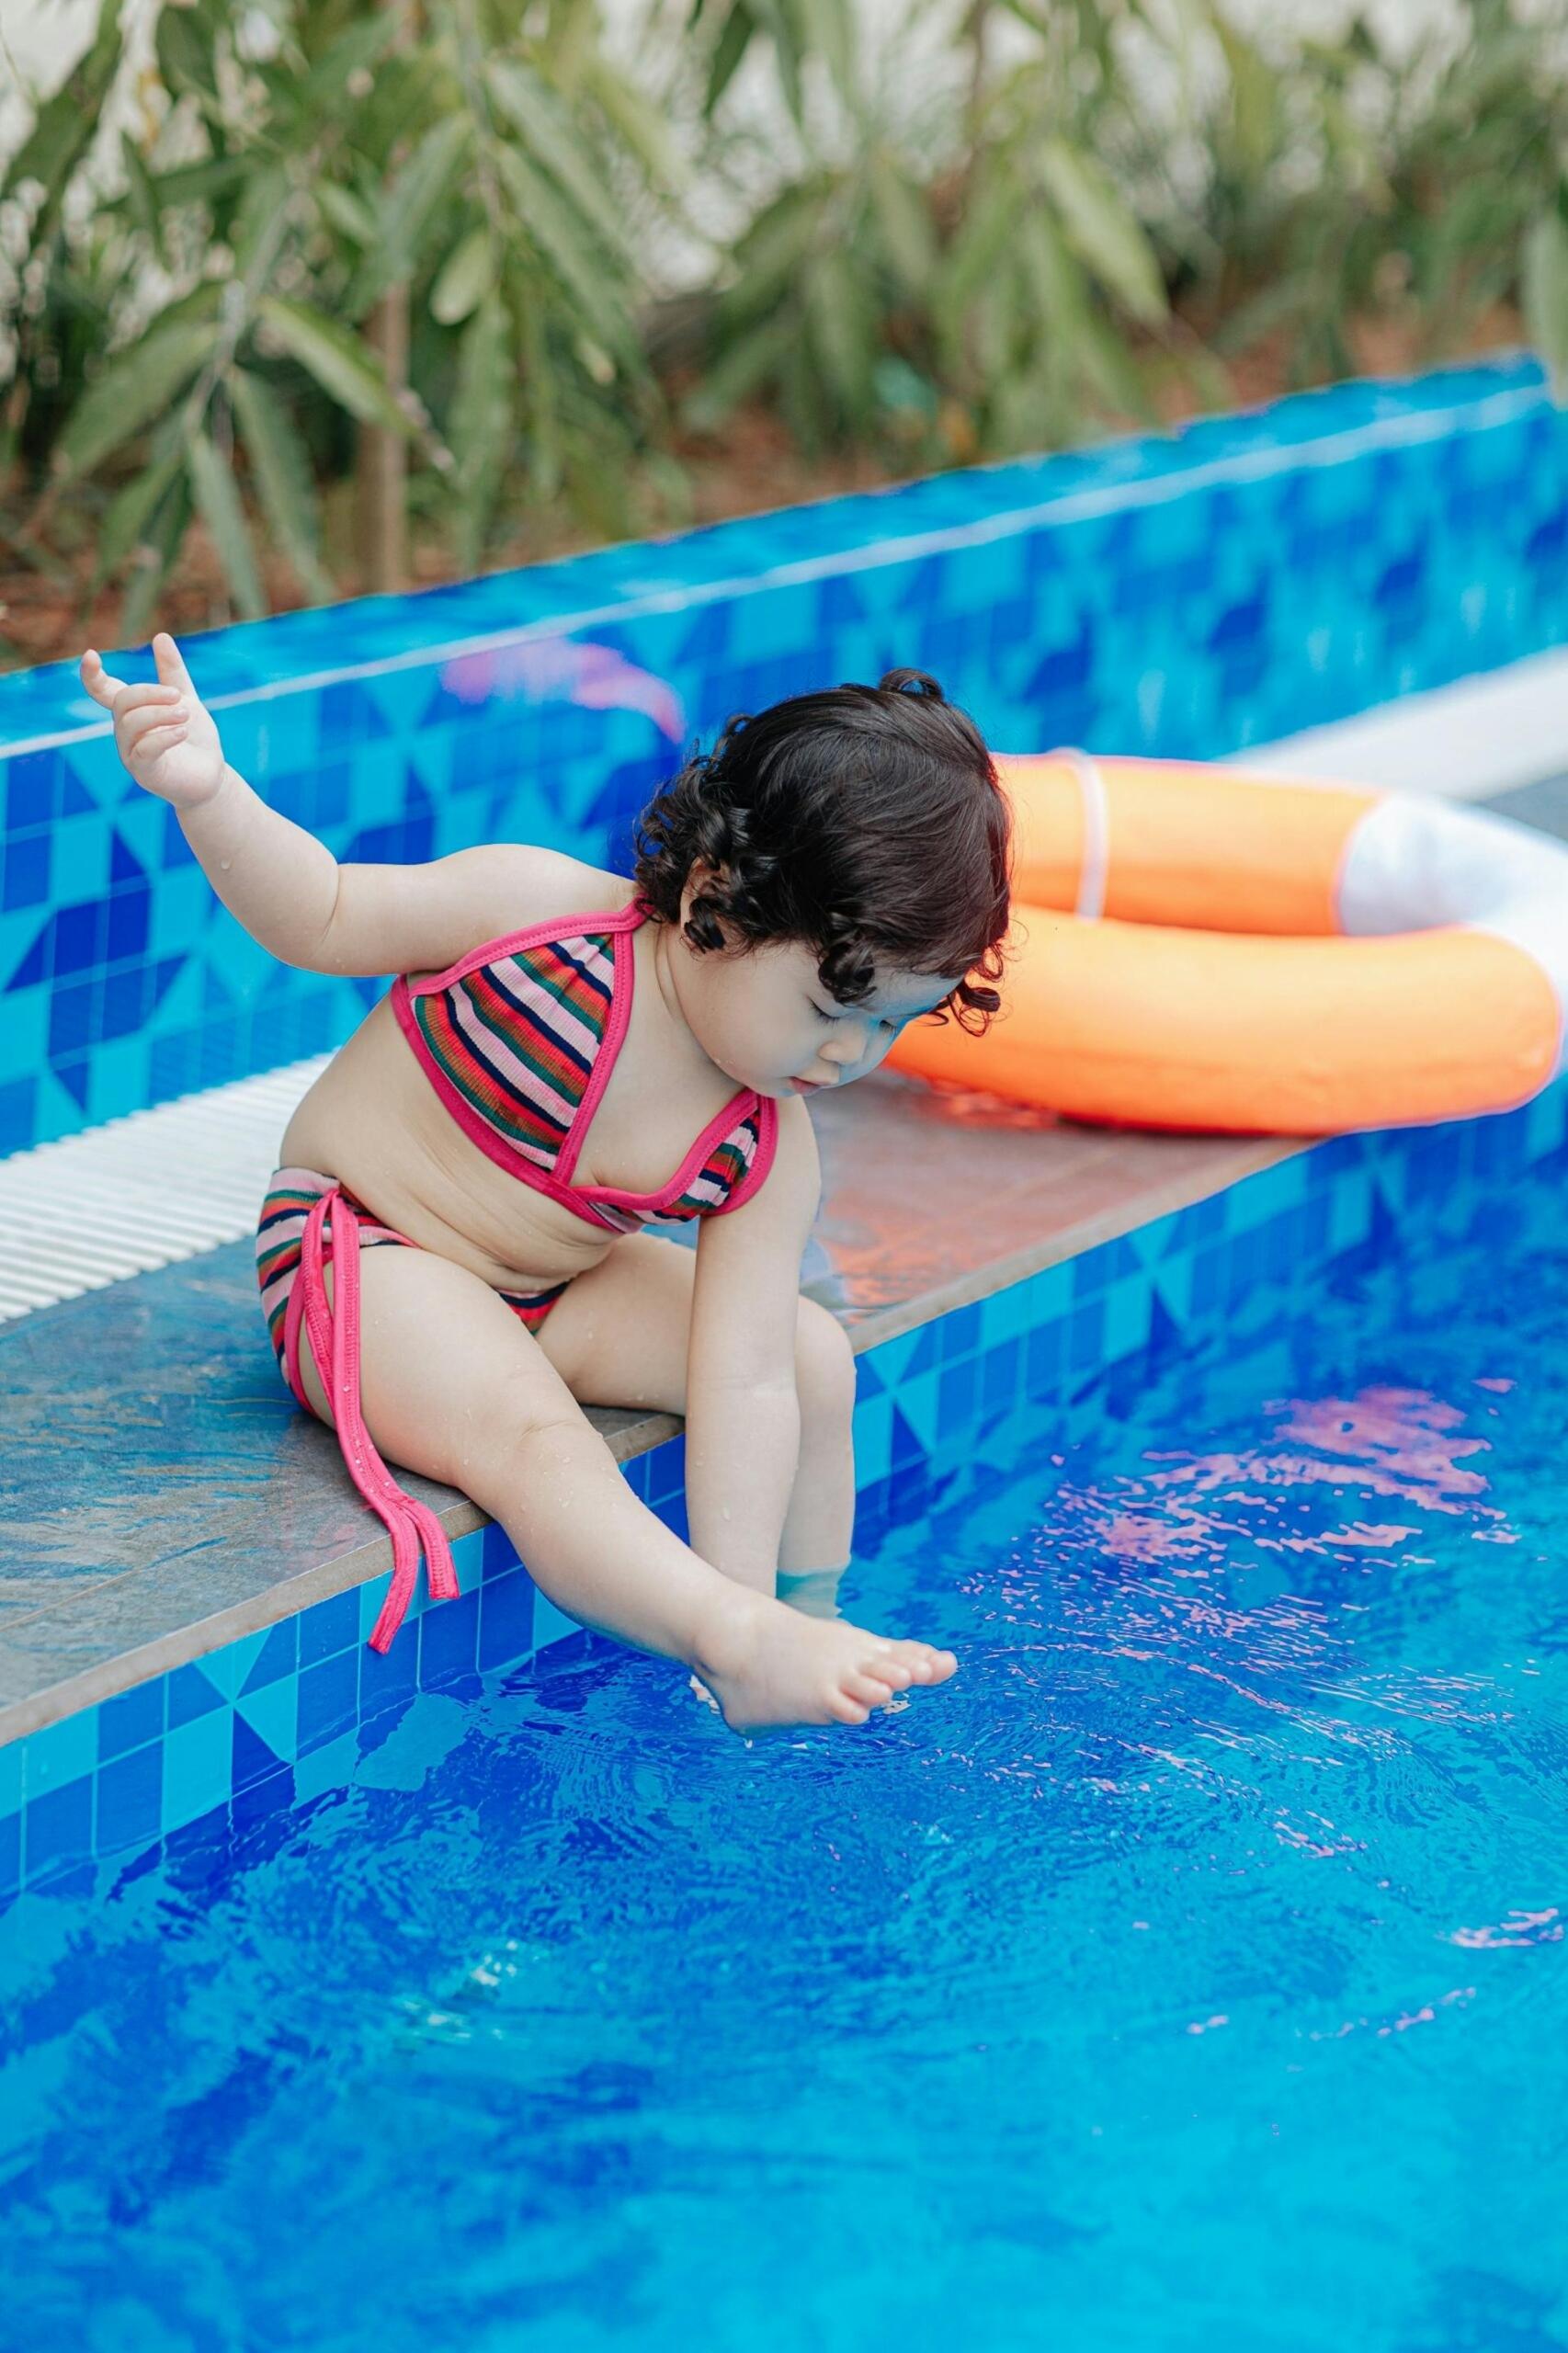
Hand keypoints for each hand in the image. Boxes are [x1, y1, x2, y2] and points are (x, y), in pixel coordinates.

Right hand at [80, 631, 225, 809]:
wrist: (211, 777)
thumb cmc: (195, 739)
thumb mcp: (186, 700)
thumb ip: (172, 672)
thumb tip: (160, 636)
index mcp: (132, 712)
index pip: (103, 691)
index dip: (92, 675)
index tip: (91, 655)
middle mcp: (125, 731)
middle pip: (122, 703)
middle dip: (149, 694)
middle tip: (178, 697)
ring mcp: (130, 752)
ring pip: (131, 724)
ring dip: (160, 714)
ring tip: (186, 715)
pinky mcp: (143, 771)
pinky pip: (144, 750)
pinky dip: (163, 737)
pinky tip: (182, 732)